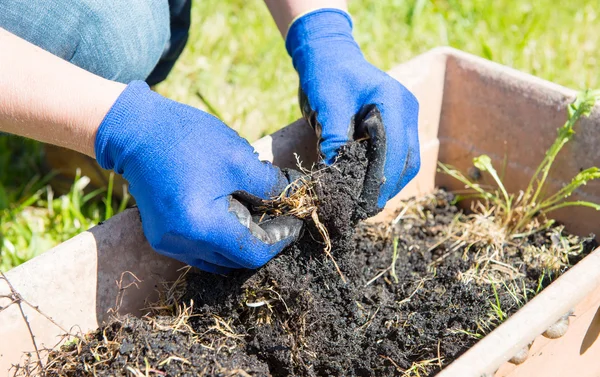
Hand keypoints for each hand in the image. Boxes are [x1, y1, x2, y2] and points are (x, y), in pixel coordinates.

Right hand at [95, 82, 301, 272]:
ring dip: (241, 243)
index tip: (294, 224)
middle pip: (236, 260)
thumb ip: (269, 184)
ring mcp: (168, 244)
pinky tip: (232, 216)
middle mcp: (182, 244)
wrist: (135, 130)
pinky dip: (220, 240)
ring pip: (218, 259)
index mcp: (201, 227)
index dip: (278, 241)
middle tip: (279, 217)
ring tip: (258, 216)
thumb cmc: (187, 139)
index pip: (252, 253)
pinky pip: (200, 251)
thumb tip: (291, 197)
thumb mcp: (237, 158)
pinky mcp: (162, 237)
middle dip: (262, 242)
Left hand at [286, 9, 419, 214]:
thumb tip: (335, 178)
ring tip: (365, 204)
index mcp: (394, 102)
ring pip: (407, 162)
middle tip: (364, 210)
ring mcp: (405, 119)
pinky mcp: (397, 127)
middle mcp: (407, 111)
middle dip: (387, 187)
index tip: (363, 203)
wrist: (329, 56)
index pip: (395, 150)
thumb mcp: (327, 105)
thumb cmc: (326, 76)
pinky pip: (398, 157)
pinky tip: (367, 188)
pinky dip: (385, 174)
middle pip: (407, 160)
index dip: (381, 180)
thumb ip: (334, 138)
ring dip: (389, 184)